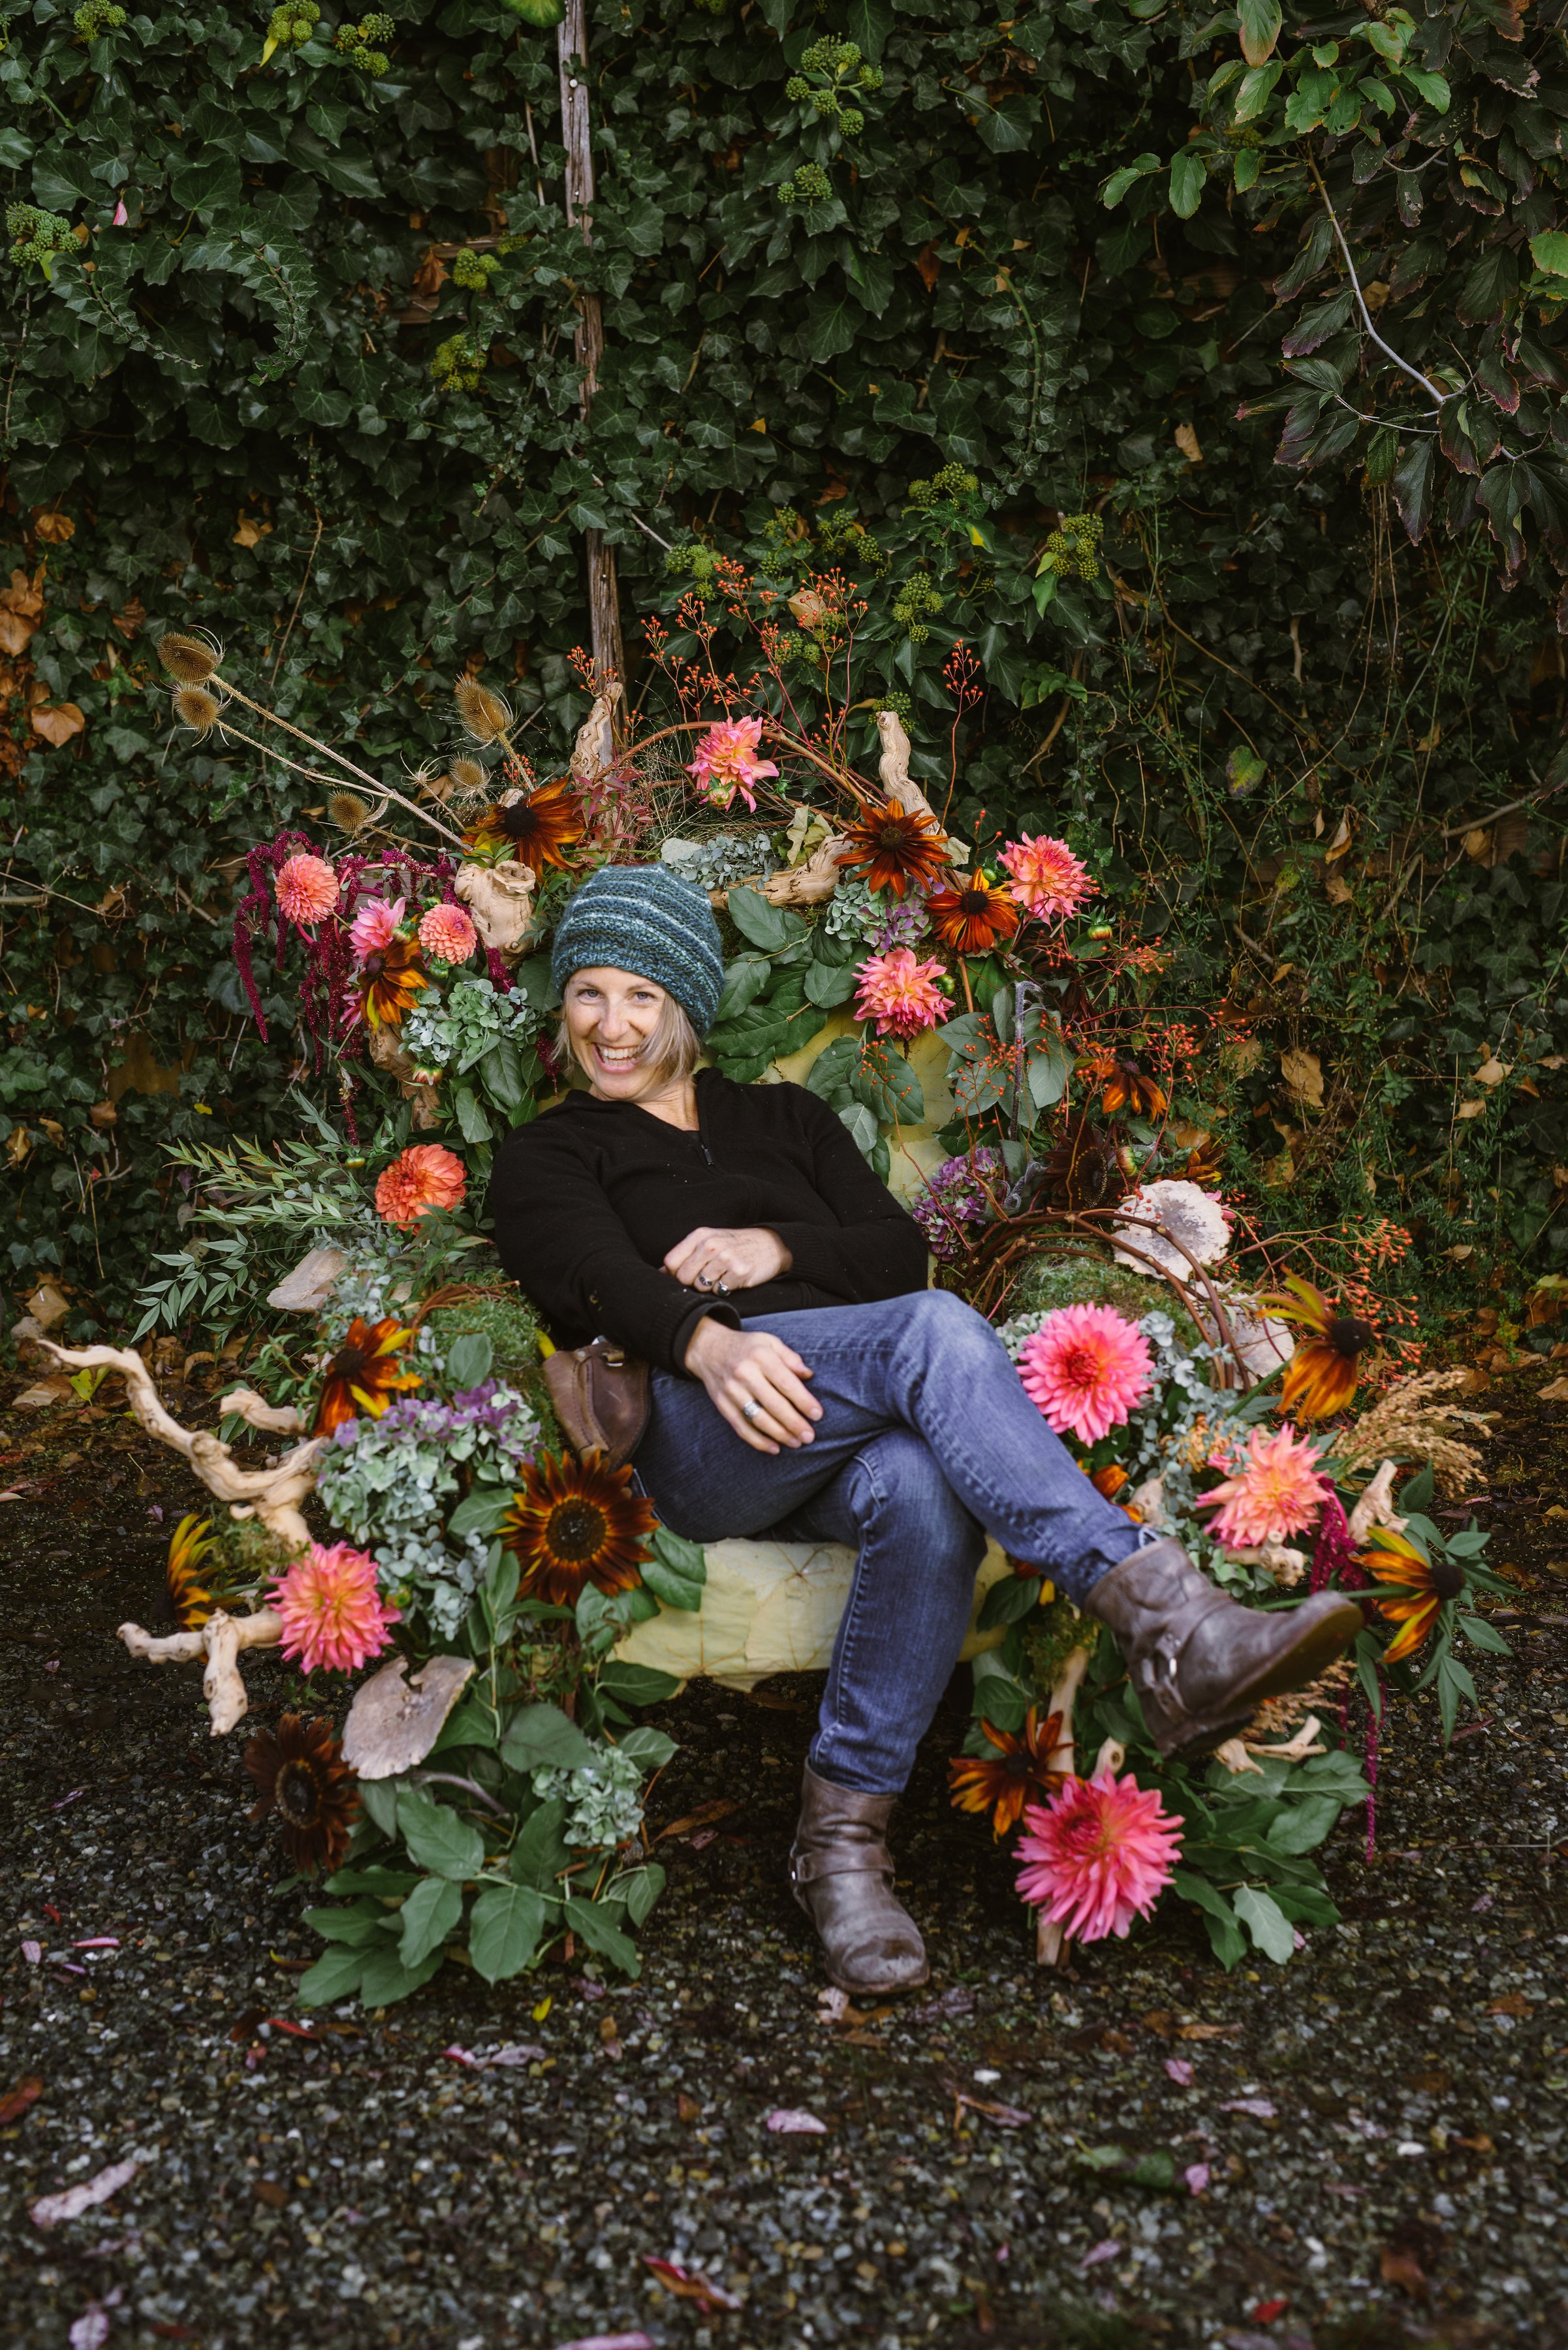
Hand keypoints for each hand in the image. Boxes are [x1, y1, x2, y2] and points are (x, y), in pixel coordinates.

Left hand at [663, 1224, 791, 1297]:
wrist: (770, 1245)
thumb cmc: (735, 1245)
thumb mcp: (709, 1241)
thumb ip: (685, 1255)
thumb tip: (659, 1273)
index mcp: (700, 1235)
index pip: (670, 1262)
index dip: (674, 1274)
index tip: (686, 1275)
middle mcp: (711, 1244)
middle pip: (683, 1277)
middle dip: (691, 1282)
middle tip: (707, 1277)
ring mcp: (725, 1258)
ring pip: (700, 1286)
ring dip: (709, 1286)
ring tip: (721, 1275)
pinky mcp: (739, 1272)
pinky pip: (719, 1291)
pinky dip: (724, 1289)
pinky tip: (733, 1278)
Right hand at [683, 1318, 820, 1453]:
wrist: (709, 1349)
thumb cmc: (747, 1347)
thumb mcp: (769, 1341)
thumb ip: (790, 1357)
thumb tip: (809, 1374)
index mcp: (761, 1356)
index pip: (786, 1383)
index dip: (803, 1401)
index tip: (817, 1415)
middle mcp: (745, 1374)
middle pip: (773, 1404)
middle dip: (794, 1423)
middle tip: (809, 1436)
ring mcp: (731, 1391)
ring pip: (758, 1418)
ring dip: (779, 1434)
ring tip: (796, 1443)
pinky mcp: (722, 1404)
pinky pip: (741, 1427)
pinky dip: (757, 1441)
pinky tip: (774, 1448)